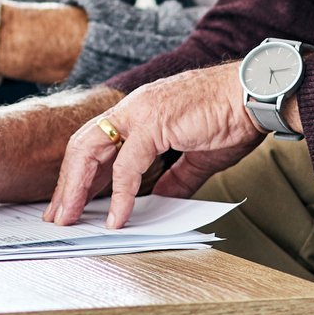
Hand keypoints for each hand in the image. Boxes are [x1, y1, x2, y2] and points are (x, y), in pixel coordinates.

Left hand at [44, 62, 265, 229]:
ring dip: (77, 188)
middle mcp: (133, 107)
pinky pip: (127, 166)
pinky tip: (117, 218)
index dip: (81, 173)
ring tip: (70, 218)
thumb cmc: (232, 118)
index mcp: (140, 110)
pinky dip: (119, 195)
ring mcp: (141, 112)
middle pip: (83, 145)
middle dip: (67, 183)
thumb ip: (175, 177)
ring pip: (91, 151)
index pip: (97, 141)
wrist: (255, 96)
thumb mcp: (197, 155)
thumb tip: (160, 199)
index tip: (72, 200)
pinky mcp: (154, 124)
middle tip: (58, 215)